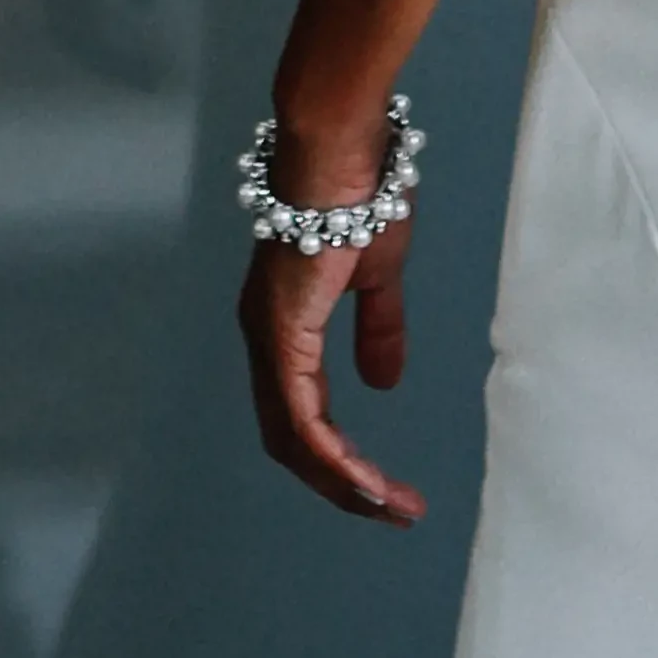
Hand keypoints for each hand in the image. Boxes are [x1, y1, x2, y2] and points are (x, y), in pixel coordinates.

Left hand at [239, 139, 424, 524]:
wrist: (342, 145)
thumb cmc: (358, 191)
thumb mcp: (379, 275)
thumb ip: (378, 329)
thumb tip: (383, 383)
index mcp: (284, 323)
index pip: (301, 413)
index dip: (339, 458)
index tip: (385, 488)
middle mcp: (264, 337)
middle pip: (291, 440)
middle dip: (342, 485)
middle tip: (393, 512)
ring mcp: (269, 336)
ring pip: (293, 439)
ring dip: (343, 482)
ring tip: (391, 508)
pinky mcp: (283, 331)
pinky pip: (302, 415)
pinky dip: (334, 457)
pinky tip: (367, 480)